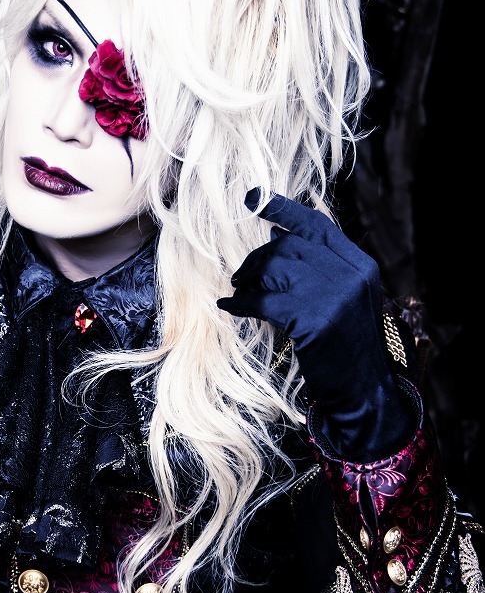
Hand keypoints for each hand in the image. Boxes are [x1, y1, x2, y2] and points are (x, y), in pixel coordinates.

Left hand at [217, 192, 411, 458]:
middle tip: (239, 277)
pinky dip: (241, 303)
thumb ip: (318, 269)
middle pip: (289, 247)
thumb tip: (274, 236)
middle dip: (256, 259)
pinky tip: (230, 308)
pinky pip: (264, 301)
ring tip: (238, 293)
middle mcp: (351, 275)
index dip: (283, 210)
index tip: (253, 200)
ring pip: (275, 270)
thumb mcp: (342, 300)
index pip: (317, 225)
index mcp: (360, 266)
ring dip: (248, 280)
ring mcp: (335, 296)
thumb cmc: (345, 348)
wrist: (363, 392)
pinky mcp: (315, 321)